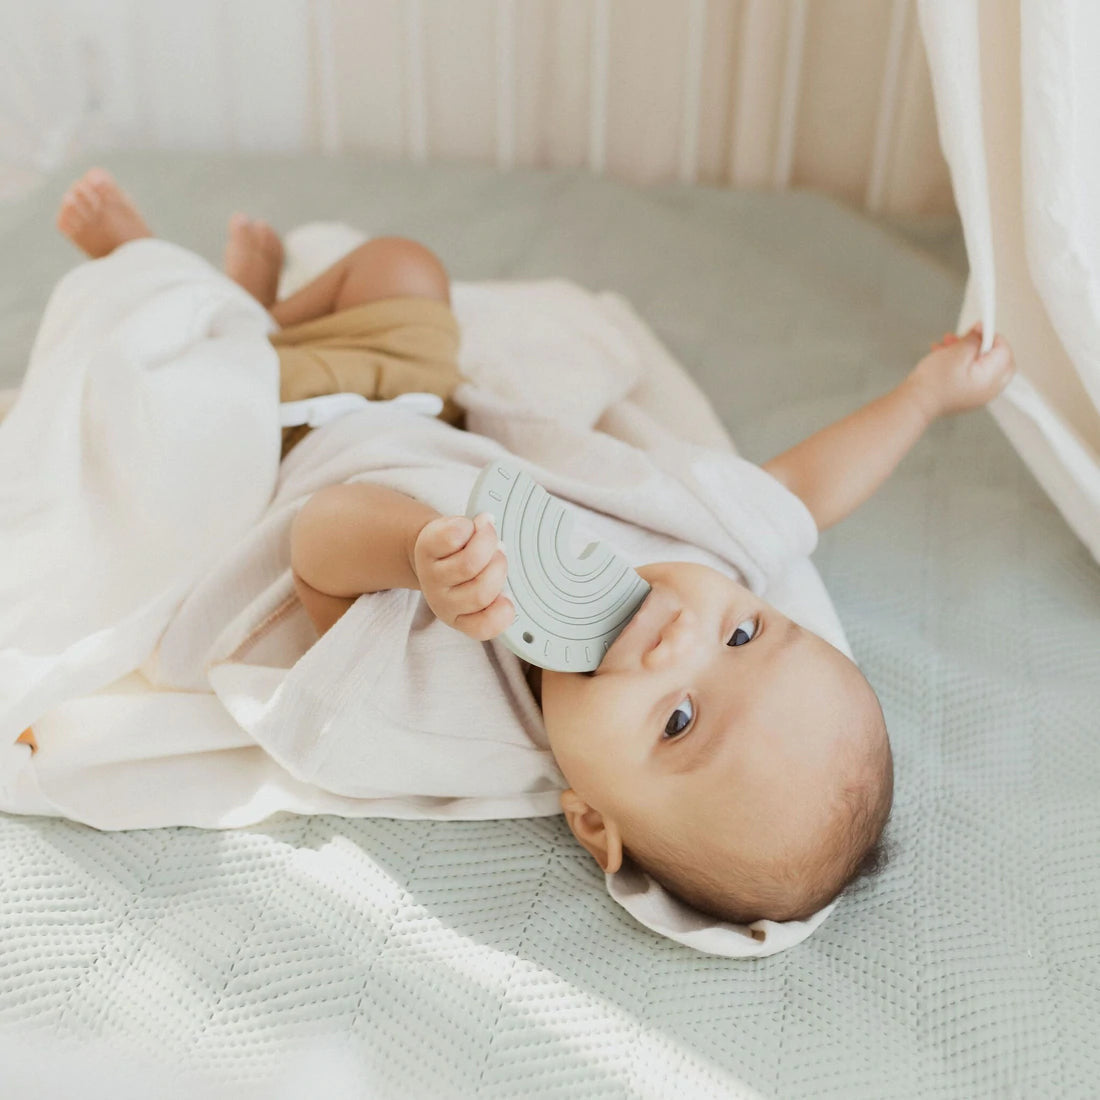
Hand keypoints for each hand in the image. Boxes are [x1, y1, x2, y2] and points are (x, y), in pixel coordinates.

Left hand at [412, 512, 513, 640]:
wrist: (433, 549)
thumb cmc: (464, 567)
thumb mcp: (484, 583)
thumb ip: (499, 582)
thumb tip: (500, 551)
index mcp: (462, 617)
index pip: (484, 626)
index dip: (502, 612)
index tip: (508, 597)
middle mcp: (443, 602)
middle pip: (481, 590)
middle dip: (500, 566)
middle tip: (500, 553)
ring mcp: (432, 577)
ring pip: (470, 563)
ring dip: (487, 541)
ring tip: (488, 533)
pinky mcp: (426, 550)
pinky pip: (454, 537)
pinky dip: (469, 527)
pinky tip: (470, 528)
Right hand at [907, 322, 1015, 418]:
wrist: (915, 402)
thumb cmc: (933, 384)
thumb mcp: (957, 352)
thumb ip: (974, 339)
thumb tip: (981, 332)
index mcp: (991, 379)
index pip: (1004, 350)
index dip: (991, 335)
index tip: (977, 328)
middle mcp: (989, 390)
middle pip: (999, 360)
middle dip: (983, 345)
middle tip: (968, 338)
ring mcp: (978, 396)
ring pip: (984, 367)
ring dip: (969, 353)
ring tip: (948, 346)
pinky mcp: (967, 397)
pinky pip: (973, 376)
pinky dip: (963, 365)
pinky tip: (945, 358)